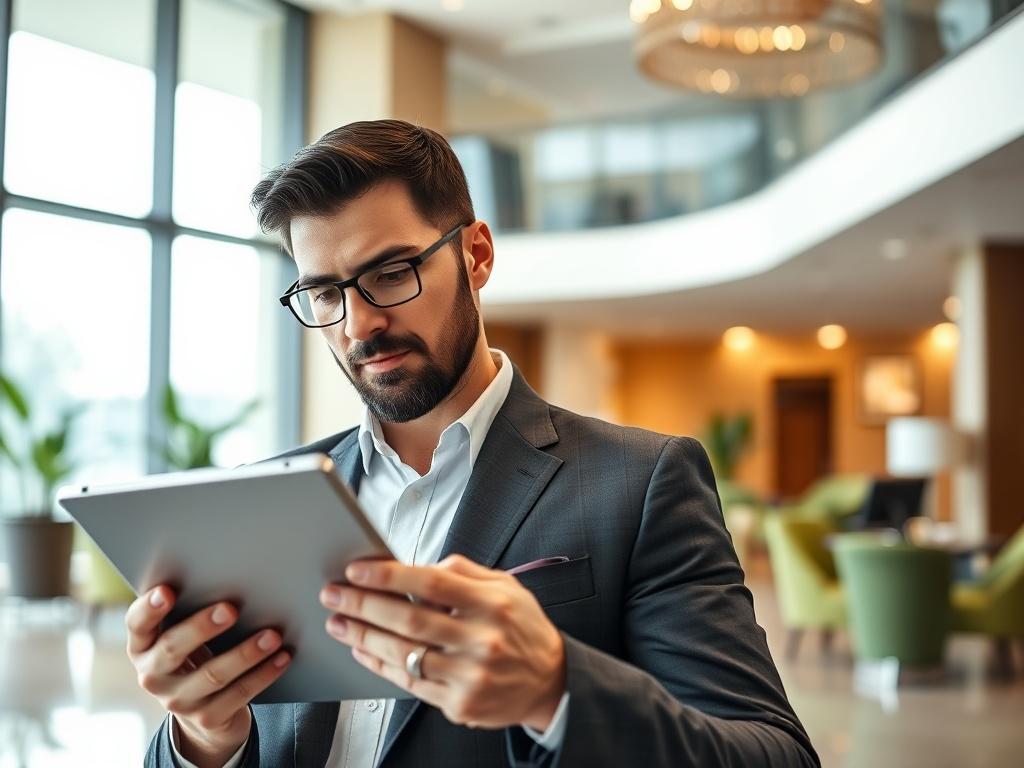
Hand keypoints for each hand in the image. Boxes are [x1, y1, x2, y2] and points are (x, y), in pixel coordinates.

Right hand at [125, 586, 291, 766]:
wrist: (207, 711)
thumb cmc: (197, 654)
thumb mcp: (185, 635)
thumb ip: (191, 610)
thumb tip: (231, 575)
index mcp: (143, 646)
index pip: (137, 624)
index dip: (149, 608)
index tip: (166, 591)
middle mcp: (152, 675)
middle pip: (172, 649)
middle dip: (202, 627)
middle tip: (231, 609)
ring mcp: (178, 701)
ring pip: (212, 675)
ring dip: (245, 653)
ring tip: (272, 635)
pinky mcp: (207, 718)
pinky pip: (238, 695)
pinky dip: (264, 674)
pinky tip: (282, 657)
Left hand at [319, 554, 565, 731]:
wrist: (550, 681)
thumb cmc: (521, 628)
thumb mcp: (505, 586)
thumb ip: (461, 572)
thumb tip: (414, 567)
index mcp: (492, 604)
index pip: (432, 583)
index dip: (389, 575)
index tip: (358, 569)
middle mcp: (482, 640)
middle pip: (410, 619)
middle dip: (363, 605)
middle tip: (334, 594)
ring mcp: (470, 676)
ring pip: (404, 654)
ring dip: (363, 637)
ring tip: (339, 623)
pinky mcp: (460, 704)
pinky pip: (410, 683)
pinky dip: (380, 666)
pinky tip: (363, 651)